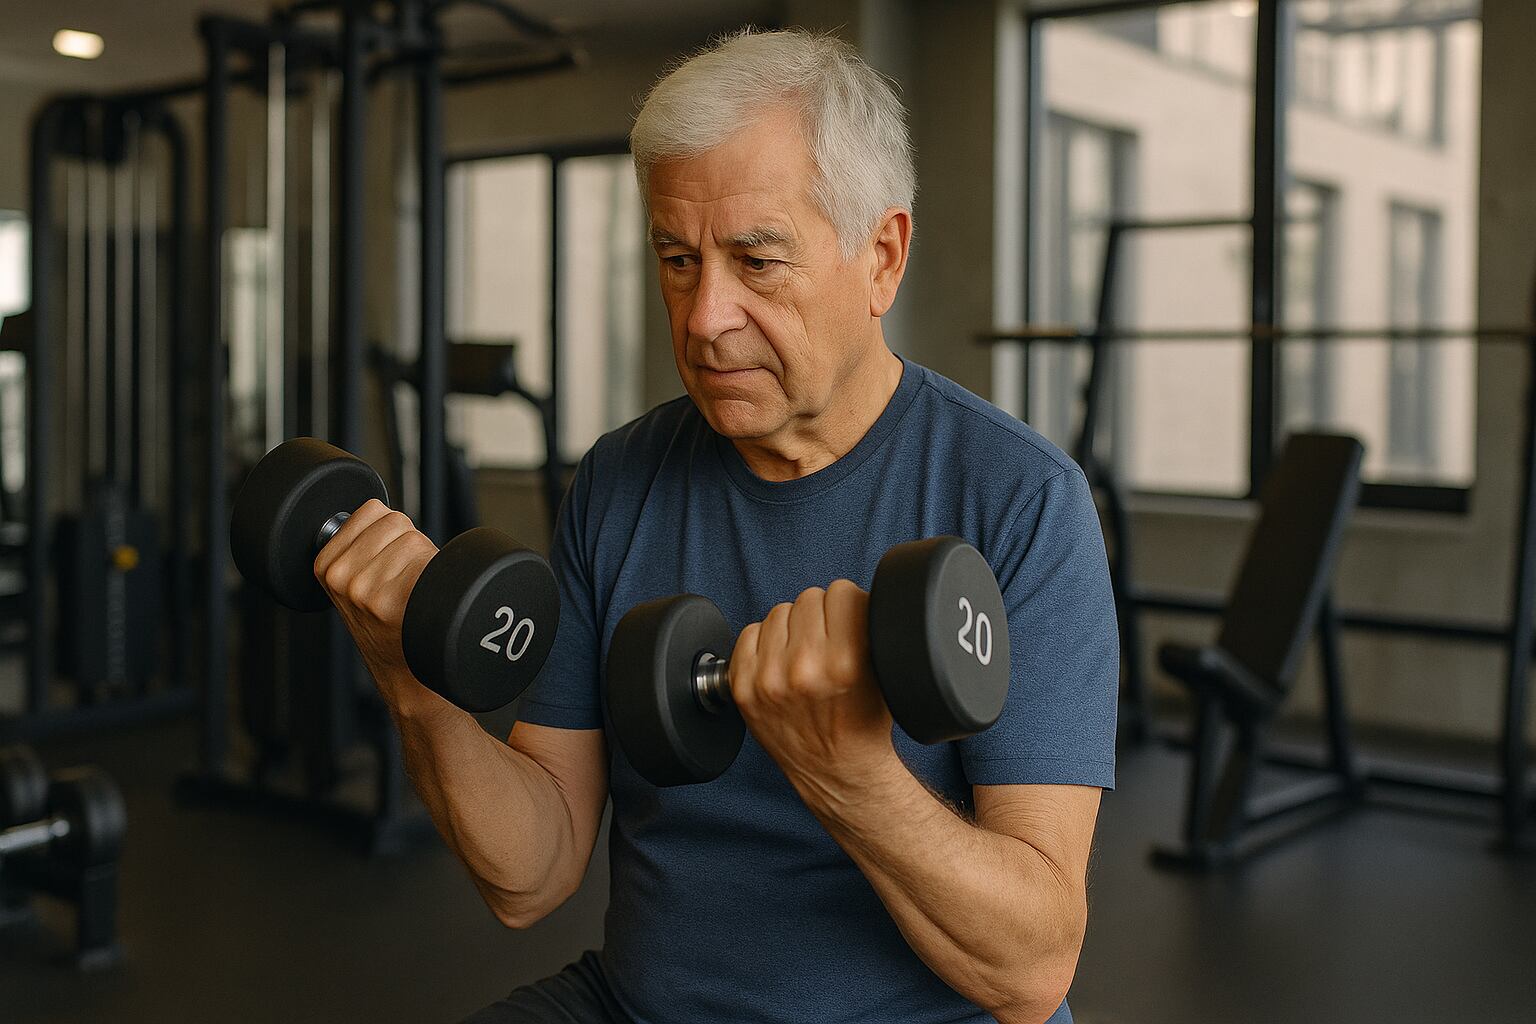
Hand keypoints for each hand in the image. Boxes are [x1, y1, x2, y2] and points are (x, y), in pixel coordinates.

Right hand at [312, 499, 438, 701]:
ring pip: (412, 539)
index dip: (390, 530)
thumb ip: (358, 546)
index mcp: (325, 564)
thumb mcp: (353, 582)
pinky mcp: (389, 602)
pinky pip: (424, 558)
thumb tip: (380, 512)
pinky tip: (421, 598)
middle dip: (408, 543)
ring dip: (423, 559)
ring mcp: (362, 590)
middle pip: (395, 521)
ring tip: (412, 588)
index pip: (371, 510)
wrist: (400, 668)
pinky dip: (433, 573)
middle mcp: (340, 576)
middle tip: (403, 577)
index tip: (386, 559)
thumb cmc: (386, 620)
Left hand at [728, 580, 896, 790]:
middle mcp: (804, 669)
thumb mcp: (883, 674)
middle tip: (829, 641)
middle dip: (821, 616)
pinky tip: (781, 663)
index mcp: (846, 662)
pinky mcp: (744, 688)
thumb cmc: (863, 723)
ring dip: (793, 627)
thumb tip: (847, 595)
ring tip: (805, 654)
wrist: (838, 772)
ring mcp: (769, 680)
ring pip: (779, 612)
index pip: (841, 592)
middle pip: (809, 598)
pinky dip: (765, 643)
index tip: (849, 621)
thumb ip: (867, 628)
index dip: (848, 605)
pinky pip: (749, 633)